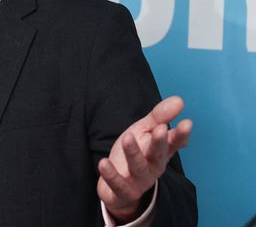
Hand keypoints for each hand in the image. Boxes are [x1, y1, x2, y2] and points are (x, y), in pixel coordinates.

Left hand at [97, 96, 192, 221]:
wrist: (119, 188)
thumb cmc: (135, 154)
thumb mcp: (144, 131)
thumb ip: (159, 117)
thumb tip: (179, 100)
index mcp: (160, 151)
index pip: (173, 142)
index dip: (181, 134)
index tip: (187, 123)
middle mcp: (153, 166)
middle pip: (158, 155)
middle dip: (160, 142)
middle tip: (160, 128)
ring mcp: (139, 180)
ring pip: (138, 168)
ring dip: (133, 153)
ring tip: (127, 137)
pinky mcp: (123, 191)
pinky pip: (118, 184)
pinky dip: (111, 175)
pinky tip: (103, 163)